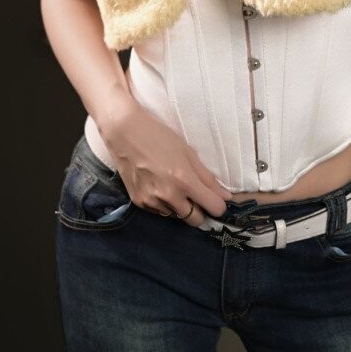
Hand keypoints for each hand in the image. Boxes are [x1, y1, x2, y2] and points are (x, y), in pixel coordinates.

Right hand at [101, 98, 232, 225]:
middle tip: (194, 194)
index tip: (215, 198)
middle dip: (200, 210)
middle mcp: (169, 196)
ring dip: (180, 206)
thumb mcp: (187, 152)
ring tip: (171, 184)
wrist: (124, 131)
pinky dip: (163, 204)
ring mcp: (152, 202)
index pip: (213, 208)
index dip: (217, 204)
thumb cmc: (159, 136)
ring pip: (177, 216)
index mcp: (184, 181)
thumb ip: (207, 178)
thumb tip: (226, 197)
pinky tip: (157, 185)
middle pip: (196, 220)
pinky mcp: (139, 203)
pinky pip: (160, 212)